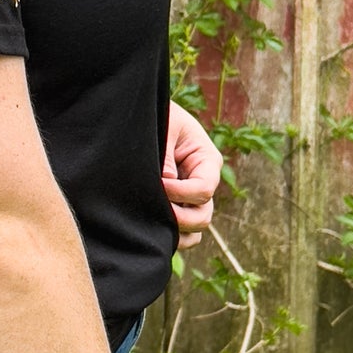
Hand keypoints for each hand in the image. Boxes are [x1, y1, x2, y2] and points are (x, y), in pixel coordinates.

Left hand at [163, 101, 221, 248]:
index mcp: (207, 161)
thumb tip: (165, 187)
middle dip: (179, 217)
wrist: (145, 117)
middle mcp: (203, 182)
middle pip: (203, 216)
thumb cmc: (159, 117)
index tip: (158, 184)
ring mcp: (191, 198)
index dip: (181, 193)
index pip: (204, 189)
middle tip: (152, 208)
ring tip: (153, 220)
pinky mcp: (176, 206)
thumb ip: (167, 159)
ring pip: (195, 229)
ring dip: (177, 231)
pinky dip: (171, 235)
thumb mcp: (165, 128)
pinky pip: (182, 233)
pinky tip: (150, 226)